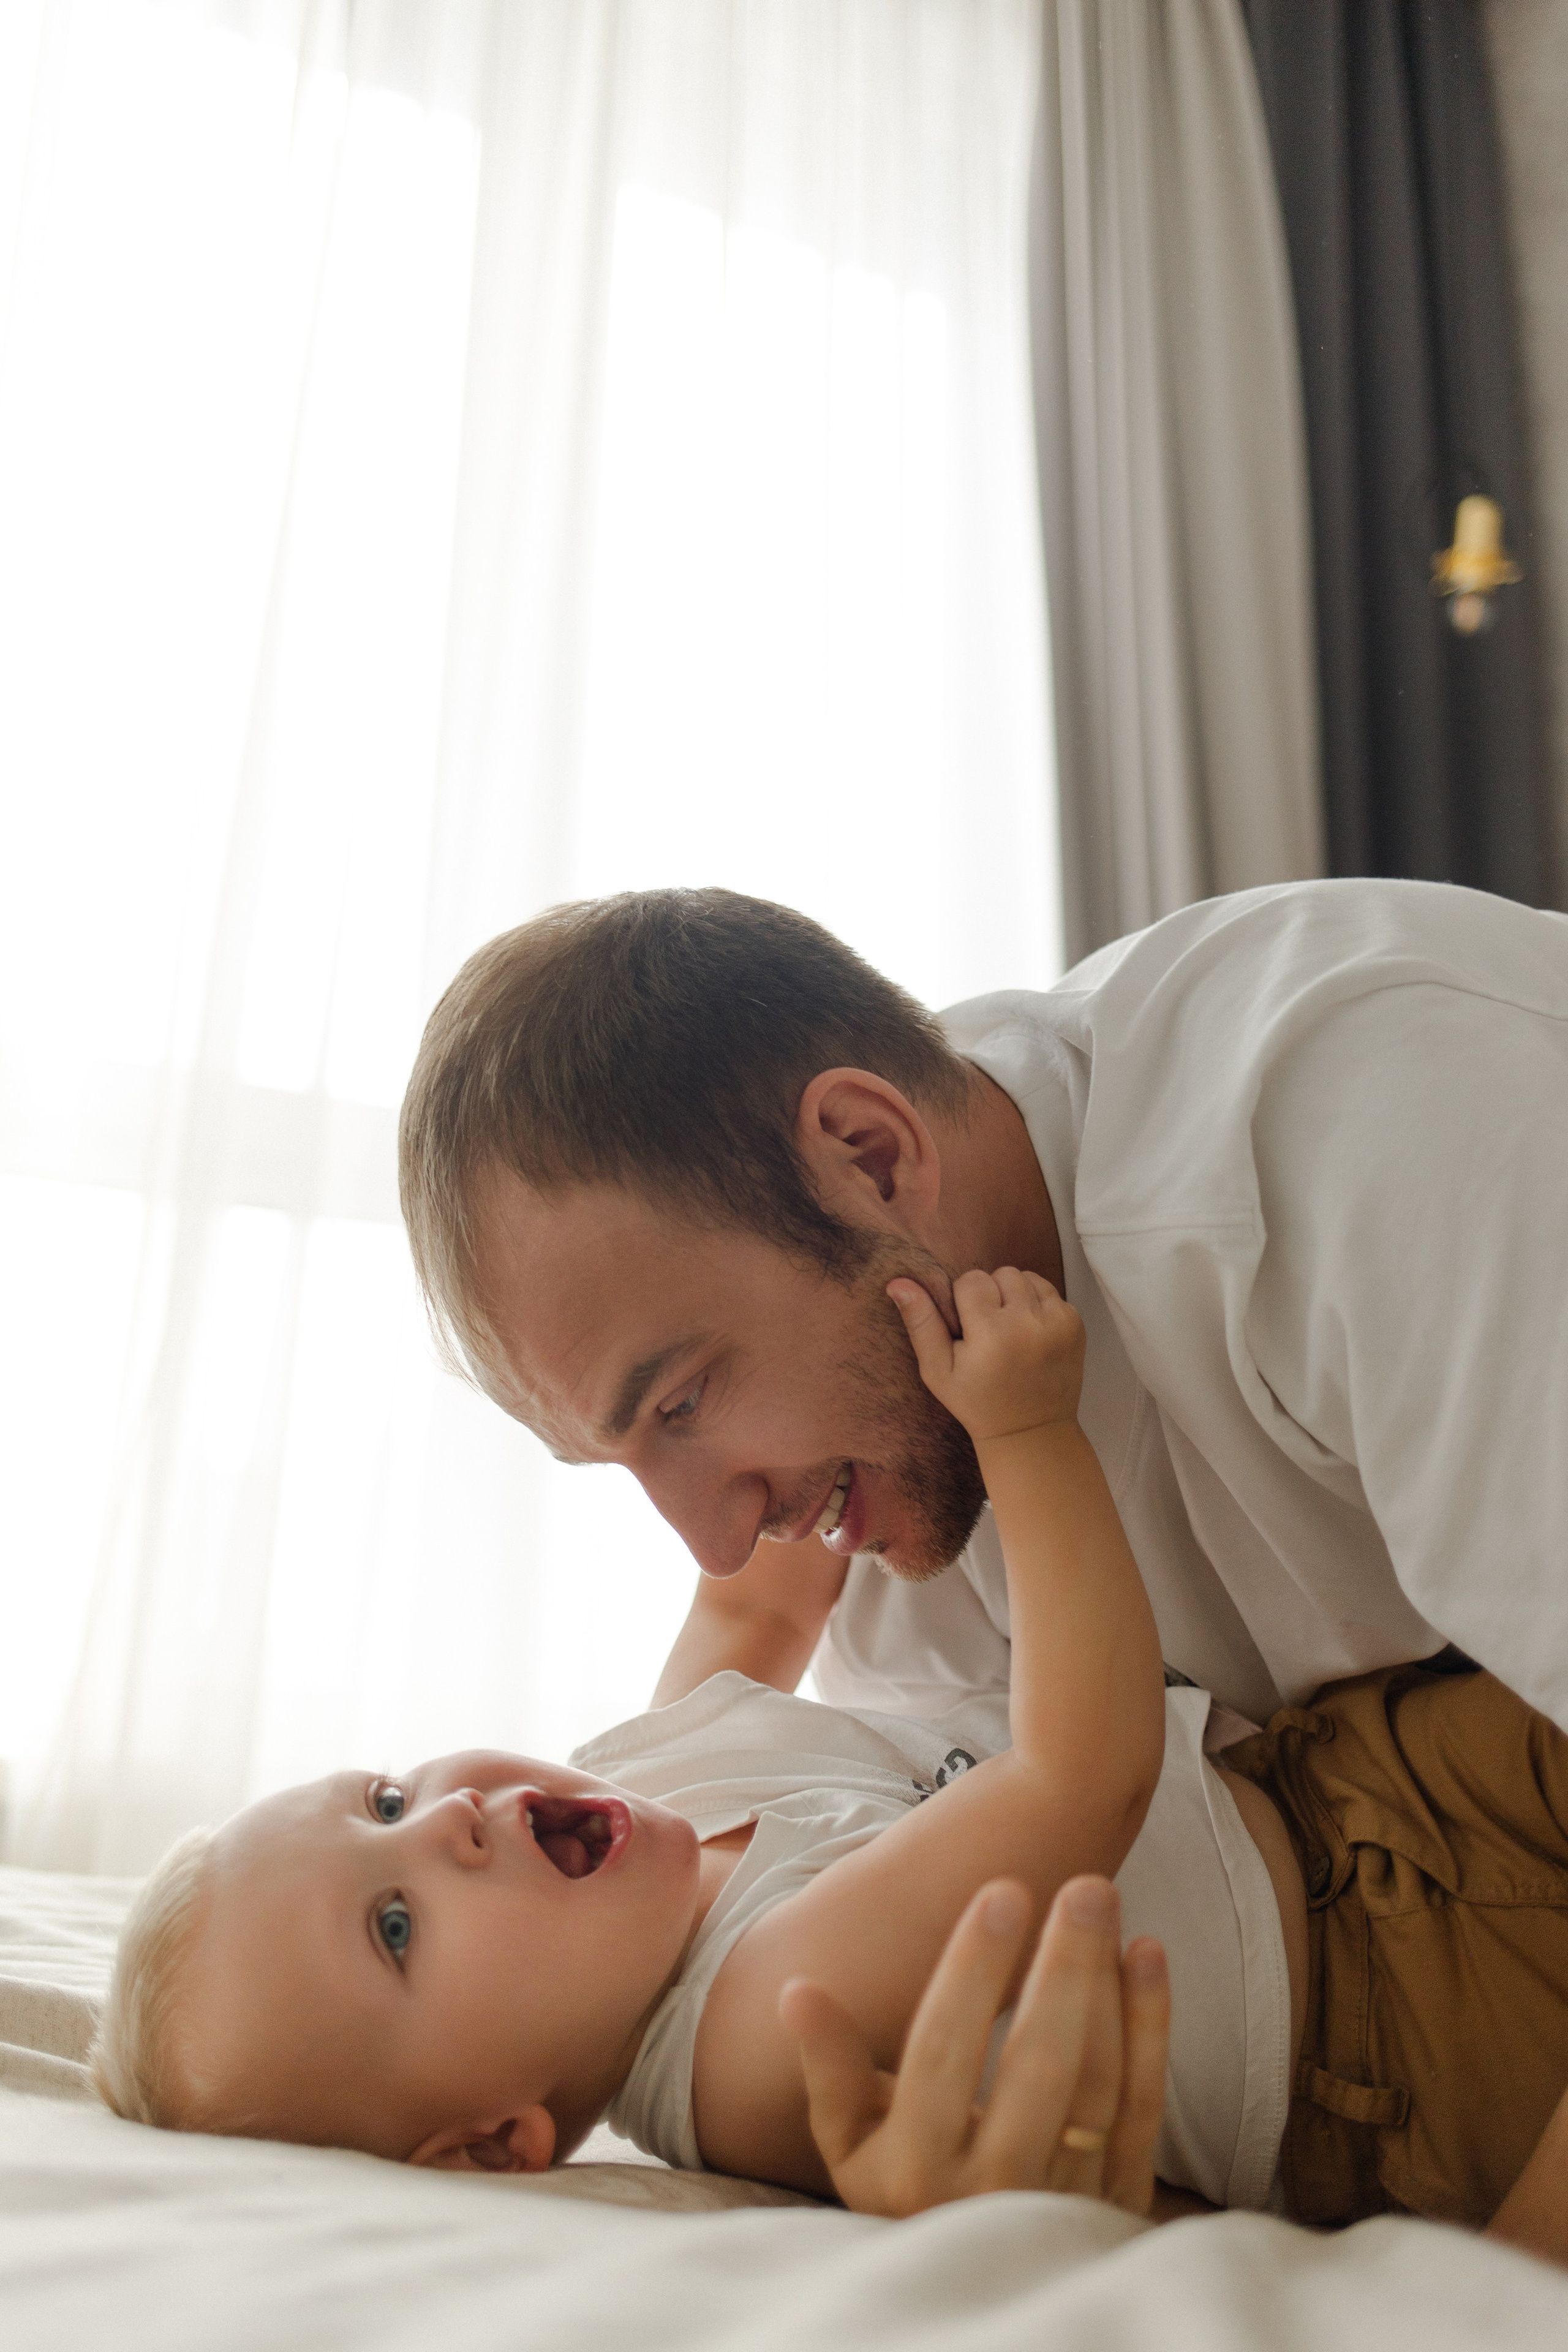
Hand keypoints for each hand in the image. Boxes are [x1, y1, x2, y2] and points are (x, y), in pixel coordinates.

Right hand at [780, 1875, 1168, 2219]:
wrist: (980, 2288)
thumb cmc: (904, 2190)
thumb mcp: (852, 2147)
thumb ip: (830, 2069)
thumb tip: (797, 1990)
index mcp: (916, 2171)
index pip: (945, 2052)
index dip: (974, 1970)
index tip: (1002, 1890)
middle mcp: (993, 2190)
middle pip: (1039, 2064)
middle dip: (1065, 1966)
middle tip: (1086, 1883)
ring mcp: (1063, 2198)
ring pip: (1097, 2081)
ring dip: (1108, 1984)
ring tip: (1103, 1898)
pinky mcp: (1119, 2199)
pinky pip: (1140, 2103)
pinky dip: (1150, 2027)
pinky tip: (1147, 1954)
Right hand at [887, 1266, 1084, 1443]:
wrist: (1032, 1431)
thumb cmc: (977, 1402)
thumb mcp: (938, 1370)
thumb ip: (920, 1323)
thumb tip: (898, 1282)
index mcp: (992, 1333)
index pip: (972, 1280)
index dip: (963, 1301)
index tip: (968, 1329)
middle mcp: (1029, 1323)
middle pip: (1001, 1273)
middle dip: (991, 1294)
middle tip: (988, 1330)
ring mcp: (1057, 1323)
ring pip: (1026, 1277)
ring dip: (1014, 1295)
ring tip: (1009, 1329)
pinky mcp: (1075, 1324)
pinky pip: (1049, 1291)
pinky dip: (1036, 1304)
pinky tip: (1029, 1333)